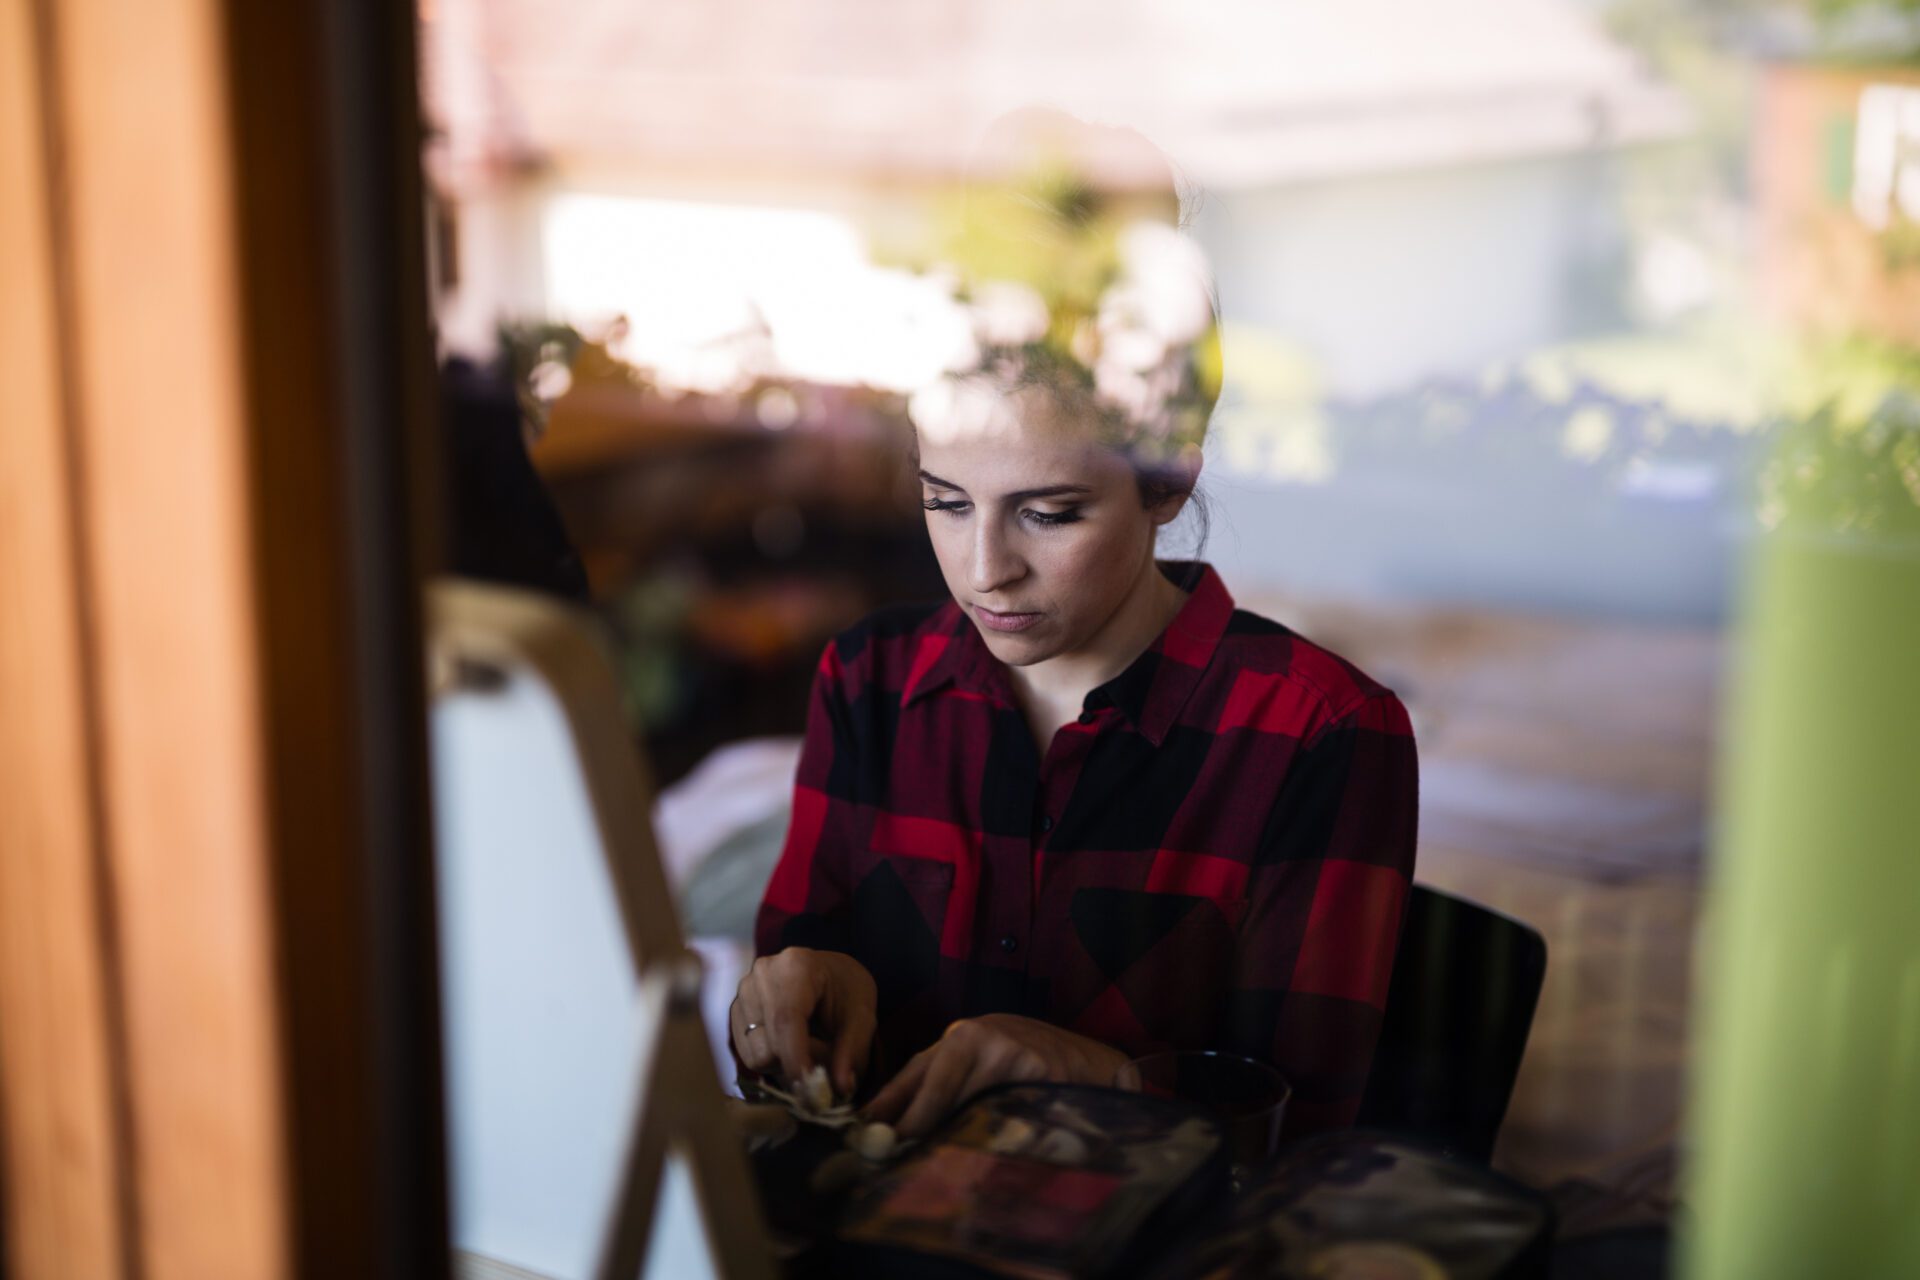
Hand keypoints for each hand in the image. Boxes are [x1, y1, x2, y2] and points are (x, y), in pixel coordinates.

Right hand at [730, 947, 876, 1096]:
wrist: (828, 975)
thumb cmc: (846, 991)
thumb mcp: (862, 1017)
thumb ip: (853, 1051)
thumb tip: (841, 1088)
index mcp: (795, 966)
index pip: (786, 1020)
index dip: (796, 1059)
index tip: (812, 1091)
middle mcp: (761, 976)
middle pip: (769, 1045)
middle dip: (799, 1064)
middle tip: (827, 1061)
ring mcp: (743, 994)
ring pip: (757, 1056)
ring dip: (786, 1065)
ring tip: (810, 1047)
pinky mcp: (735, 1013)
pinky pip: (749, 1056)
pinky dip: (774, 1061)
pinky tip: (792, 1044)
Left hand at [862, 1014, 1128, 1138]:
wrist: (1086, 1056)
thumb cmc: (1016, 1058)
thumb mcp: (971, 1057)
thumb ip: (927, 1080)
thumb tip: (876, 1119)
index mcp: (964, 1035)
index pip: (920, 1076)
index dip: (894, 1110)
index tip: (871, 1138)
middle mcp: (989, 1040)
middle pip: (942, 1093)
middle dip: (919, 1128)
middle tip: (900, 1160)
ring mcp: (1019, 1058)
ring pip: (974, 1110)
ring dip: (956, 1140)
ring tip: (941, 1168)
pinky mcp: (1047, 1079)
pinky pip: (1012, 1121)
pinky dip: (997, 1145)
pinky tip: (988, 1162)